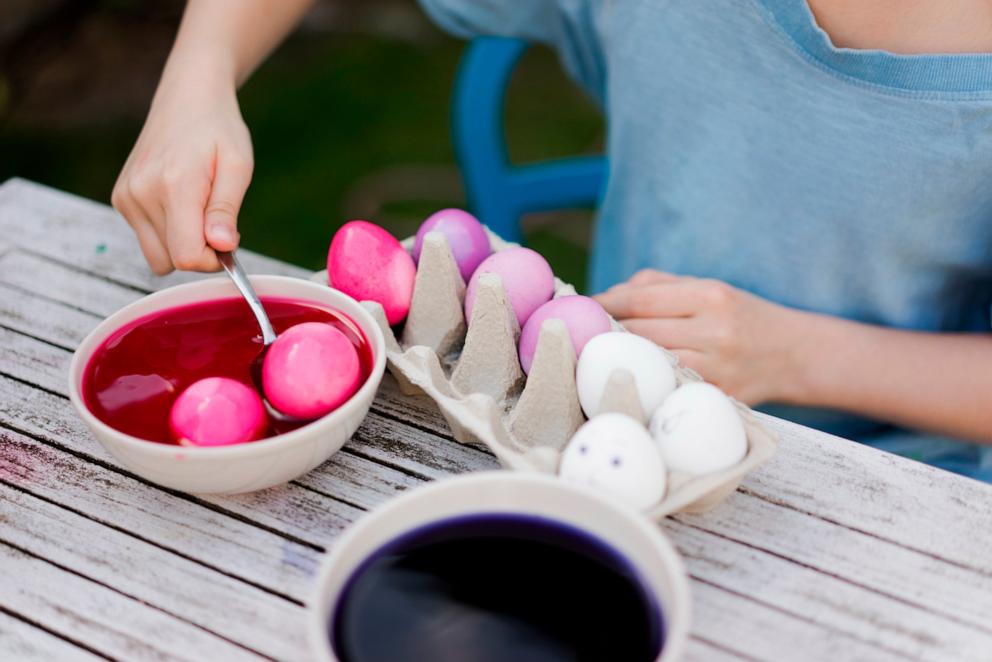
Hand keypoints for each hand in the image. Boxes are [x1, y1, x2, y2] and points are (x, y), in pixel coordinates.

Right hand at [112, 72, 252, 274]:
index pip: (186, 256)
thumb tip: (222, 246)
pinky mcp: (120, 198)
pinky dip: (168, 232)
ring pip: (158, 256)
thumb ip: (226, 210)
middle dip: (200, 252)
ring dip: (182, 244)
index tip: (227, 240)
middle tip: (217, 221)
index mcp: (173, 186)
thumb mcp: (237, 166)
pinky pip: (147, 239)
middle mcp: (141, 194)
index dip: (211, 260)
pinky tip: (180, 202)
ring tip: (198, 209)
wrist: (187, 98)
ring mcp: (126, 197)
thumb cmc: (219, 130)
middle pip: (172, 261)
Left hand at [594, 270, 807, 404]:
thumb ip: (655, 285)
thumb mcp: (707, 287)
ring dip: (621, 361)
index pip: (640, 299)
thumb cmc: (741, 316)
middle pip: (640, 334)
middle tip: (580, 336)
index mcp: (711, 296)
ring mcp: (717, 369)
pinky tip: (629, 379)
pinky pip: (669, 389)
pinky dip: (646, 383)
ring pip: (650, 364)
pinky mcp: (717, 398)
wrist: (796, 355)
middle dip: (605, 334)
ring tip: (597, 358)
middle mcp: (715, 331)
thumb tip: (606, 296)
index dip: (603, 305)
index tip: (579, 309)